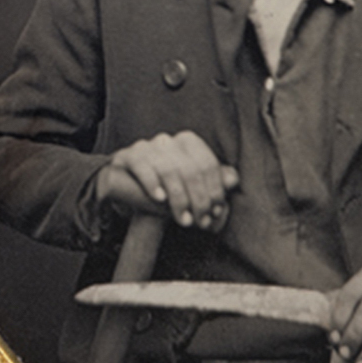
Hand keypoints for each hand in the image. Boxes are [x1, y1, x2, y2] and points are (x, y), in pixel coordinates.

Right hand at [96, 131, 238, 231]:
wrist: (129, 187)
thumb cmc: (168, 188)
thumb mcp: (192, 188)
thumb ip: (214, 183)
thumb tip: (233, 180)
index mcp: (189, 142)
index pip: (208, 164)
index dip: (214, 190)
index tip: (215, 212)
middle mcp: (169, 140)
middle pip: (191, 169)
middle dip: (198, 199)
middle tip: (200, 221)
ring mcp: (148, 146)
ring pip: (169, 169)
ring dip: (179, 199)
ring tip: (183, 219)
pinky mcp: (129, 156)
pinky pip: (143, 167)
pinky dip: (153, 183)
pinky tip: (160, 199)